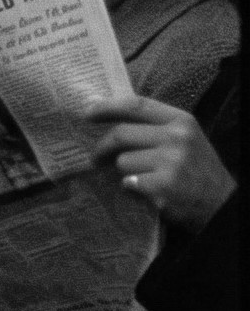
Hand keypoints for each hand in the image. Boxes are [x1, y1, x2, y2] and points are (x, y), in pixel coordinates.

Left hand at [86, 96, 235, 232]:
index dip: (107, 107)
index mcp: (181, 121)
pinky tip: (148, 192)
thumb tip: (109, 119)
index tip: (88, 113)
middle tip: (96, 158)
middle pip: (121, 134)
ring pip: (122, 162)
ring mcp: (170, 162)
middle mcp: (177, 137)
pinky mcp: (162, 185)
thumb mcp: (185, 139)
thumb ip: (155, 127)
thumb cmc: (198, 171)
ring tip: (142, 179)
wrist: (222, 205)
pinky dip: (131, 189)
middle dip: (102, 147)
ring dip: (124, 173)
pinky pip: (128, 183)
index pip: (136, 105)